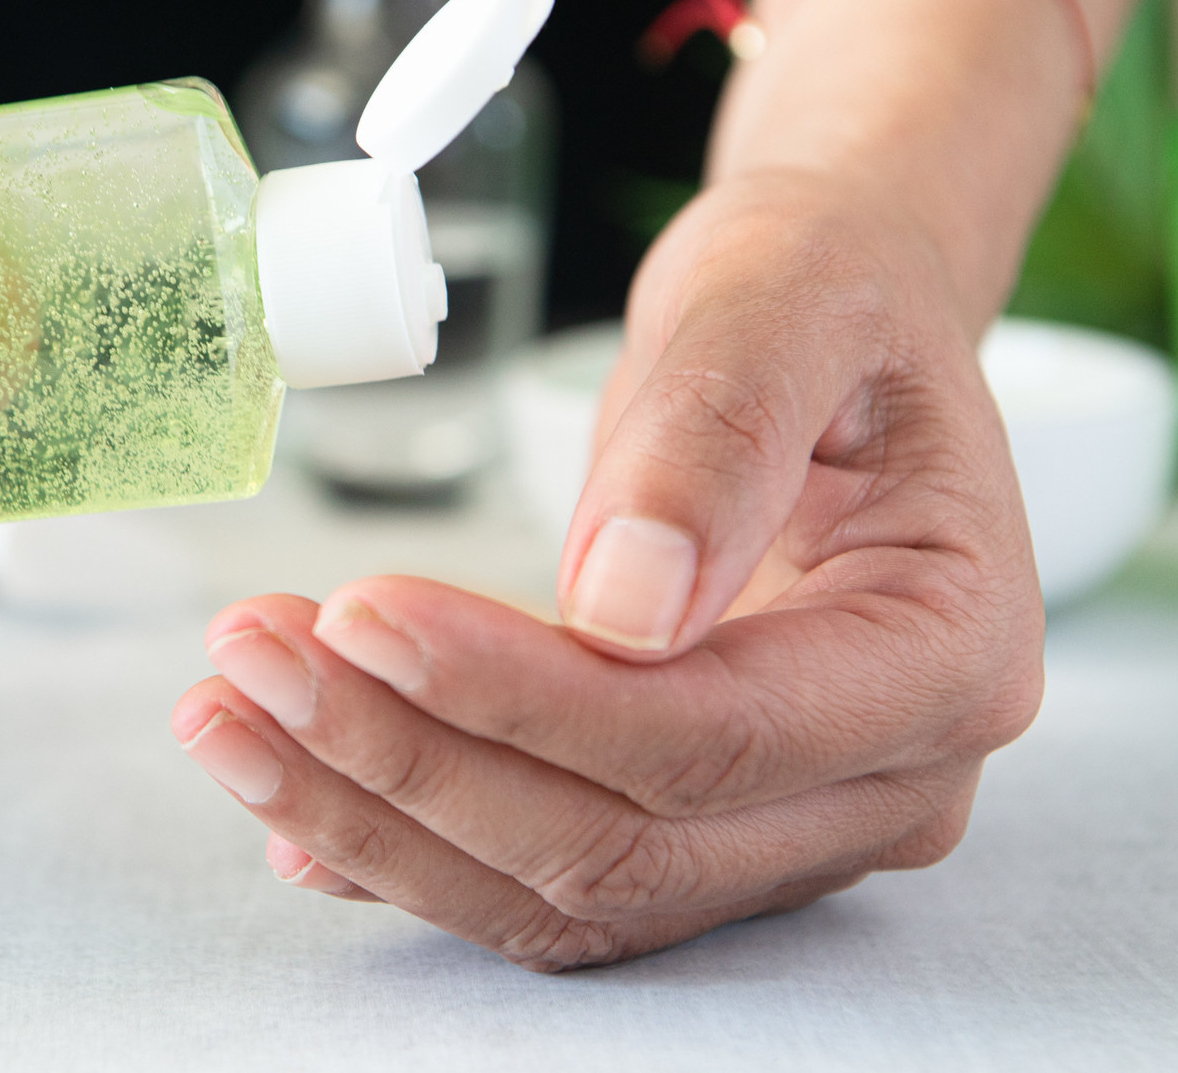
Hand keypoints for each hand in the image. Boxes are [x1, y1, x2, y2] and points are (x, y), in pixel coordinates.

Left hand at [172, 171, 1044, 968]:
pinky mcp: (700, 822)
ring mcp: (793, 822)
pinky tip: (290, 808)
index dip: (524, 695)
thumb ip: (720, 435)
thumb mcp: (788, 297)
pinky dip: (409, 849)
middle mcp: (887, 780)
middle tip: (250, 654)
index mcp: (949, 652)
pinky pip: (548, 877)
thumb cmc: (823, 289)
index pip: (715, 733)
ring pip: (571, 888)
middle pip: (625, 841)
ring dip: (380, 816)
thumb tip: (627, 606)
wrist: (824, 326)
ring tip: (228, 714)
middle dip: (413, 762)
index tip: (366, 615)